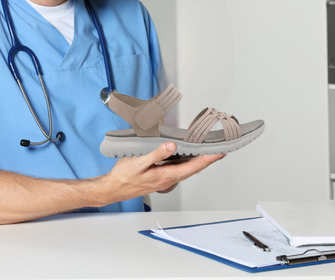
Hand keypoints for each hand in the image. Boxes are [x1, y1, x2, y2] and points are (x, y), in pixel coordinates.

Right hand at [101, 142, 225, 203]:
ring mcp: (165, 179)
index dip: (208, 159)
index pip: (193, 167)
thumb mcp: (139, 162)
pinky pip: (179, 169)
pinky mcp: (161, 176)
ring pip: (187, 169)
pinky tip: (187, 155)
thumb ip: (156, 154)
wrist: (114, 188)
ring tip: (207, 150)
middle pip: (193, 168)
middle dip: (208, 159)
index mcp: (166, 175)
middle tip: (220, 149)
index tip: (219, 153)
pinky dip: (187, 161)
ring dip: (198, 160)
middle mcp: (169, 179)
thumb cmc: (124, 176)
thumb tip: (172, 146)